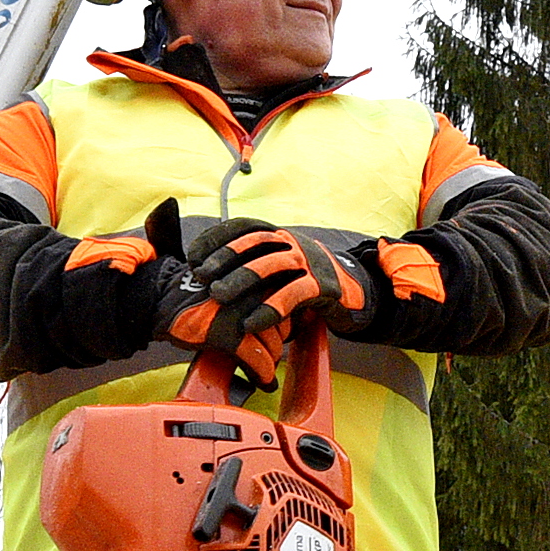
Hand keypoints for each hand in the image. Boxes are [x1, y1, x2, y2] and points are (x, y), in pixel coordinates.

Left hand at [156, 219, 374, 383]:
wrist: (356, 294)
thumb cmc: (306, 284)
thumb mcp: (279, 268)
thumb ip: (253, 265)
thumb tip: (206, 276)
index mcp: (281, 236)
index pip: (244, 226)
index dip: (216, 238)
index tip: (193, 255)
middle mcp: (295, 243)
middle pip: (255, 242)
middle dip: (224, 257)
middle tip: (201, 275)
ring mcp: (311, 262)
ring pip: (272, 265)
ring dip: (241, 279)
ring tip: (218, 296)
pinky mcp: (324, 286)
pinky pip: (293, 295)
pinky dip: (269, 309)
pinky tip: (250, 324)